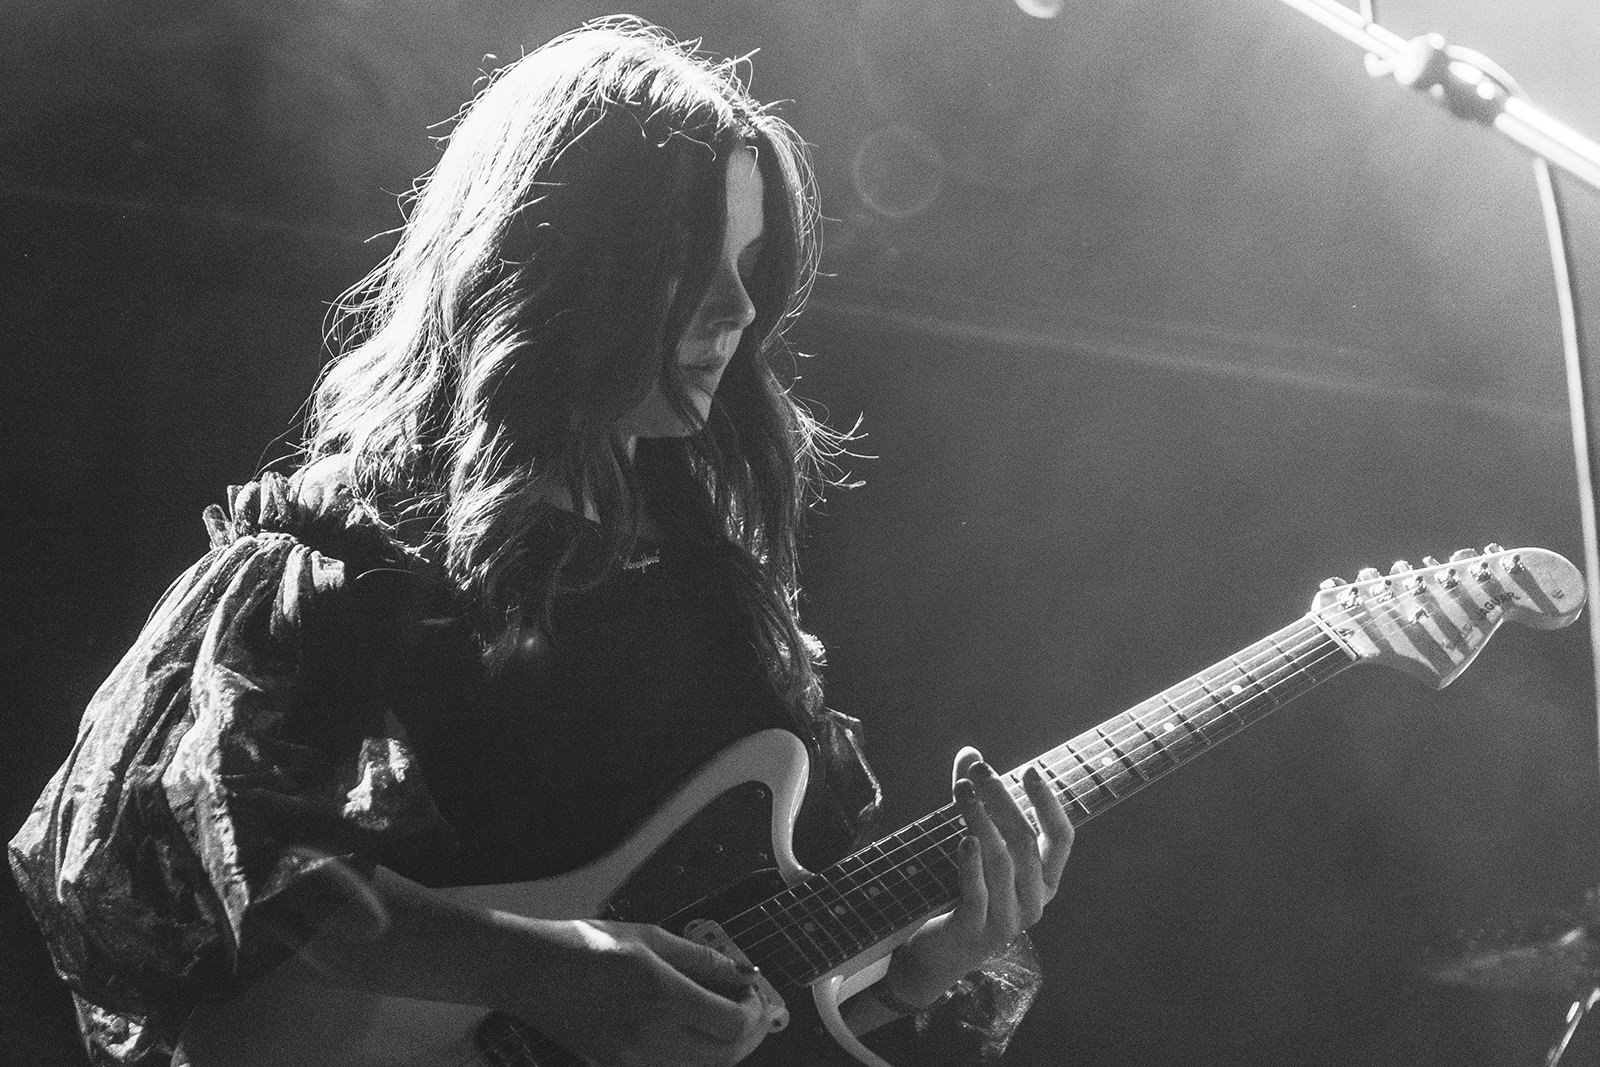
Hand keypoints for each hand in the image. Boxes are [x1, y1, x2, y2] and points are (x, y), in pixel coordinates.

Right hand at [503, 917, 773, 1066]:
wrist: (530, 972)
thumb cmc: (582, 945)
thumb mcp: (649, 938)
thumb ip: (701, 958)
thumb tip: (741, 972)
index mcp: (660, 995)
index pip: (733, 1023)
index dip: (756, 1011)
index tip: (756, 992)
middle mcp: (650, 1036)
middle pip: (726, 1055)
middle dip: (750, 1033)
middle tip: (753, 1008)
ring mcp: (634, 1059)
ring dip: (726, 1048)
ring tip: (726, 1017)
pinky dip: (697, 1056)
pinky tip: (696, 1031)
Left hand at [885, 747, 1073, 1005]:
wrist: (937, 952)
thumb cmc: (962, 890)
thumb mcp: (976, 843)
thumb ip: (977, 802)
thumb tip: (969, 752)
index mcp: (1045, 880)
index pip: (1062, 838)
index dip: (1048, 803)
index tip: (1029, 769)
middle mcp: (1034, 901)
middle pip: (1027, 842)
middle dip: (1003, 800)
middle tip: (980, 770)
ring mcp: (1008, 922)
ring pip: (1002, 863)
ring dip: (981, 821)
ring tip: (963, 792)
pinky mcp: (976, 934)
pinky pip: (978, 894)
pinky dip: (971, 864)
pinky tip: (964, 838)